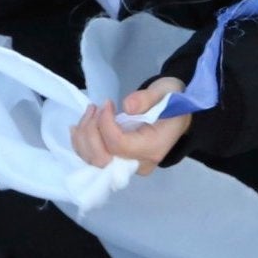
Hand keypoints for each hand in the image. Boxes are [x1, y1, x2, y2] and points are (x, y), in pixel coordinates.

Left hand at [70, 77, 190, 171]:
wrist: (178, 112)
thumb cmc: (172, 100)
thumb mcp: (165, 91)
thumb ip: (147, 98)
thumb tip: (128, 107)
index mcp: (154, 147)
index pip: (119, 145)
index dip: (105, 124)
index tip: (107, 103)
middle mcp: (139, 164)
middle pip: (102, 159)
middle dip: (91, 133)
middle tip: (95, 108)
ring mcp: (127, 166)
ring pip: (93, 161)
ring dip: (83, 136)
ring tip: (90, 112)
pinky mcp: (118, 162)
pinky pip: (93, 159)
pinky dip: (81, 144)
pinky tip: (78, 127)